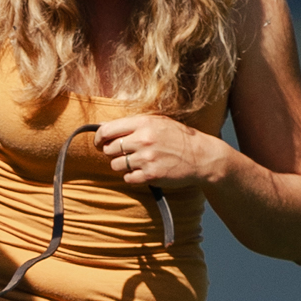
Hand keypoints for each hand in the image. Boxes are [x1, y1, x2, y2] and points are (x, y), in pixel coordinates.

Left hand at [88, 110, 222, 192]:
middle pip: (109, 149)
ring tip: (135, 162)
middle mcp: (143, 139)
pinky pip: (127, 178)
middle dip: (112, 153)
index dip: (99, 138)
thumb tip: (104, 127)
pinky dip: (132, 176)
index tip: (99, 143)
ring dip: (121, 165)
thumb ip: (133, 123)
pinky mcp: (150, 175)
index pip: (107, 130)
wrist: (201, 157)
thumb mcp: (158, 122)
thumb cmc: (178, 137)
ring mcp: (146, 158)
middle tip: (122, 154)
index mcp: (143, 123)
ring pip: (115, 165)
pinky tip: (142, 171)